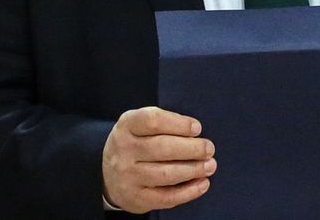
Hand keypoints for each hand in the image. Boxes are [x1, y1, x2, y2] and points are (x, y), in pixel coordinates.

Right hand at [101, 106, 215, 213]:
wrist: (109, 175)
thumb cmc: (137, 143)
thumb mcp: (141, 125)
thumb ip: (165, 124)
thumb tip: (196, 133)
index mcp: (127, 125)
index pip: (153, 120)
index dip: (179, 124)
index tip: (197, 128)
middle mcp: (124, 150)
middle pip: (162, 148)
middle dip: (192, 148)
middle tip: (209, 148)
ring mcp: (127, 176)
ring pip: (165, 173)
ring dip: (193, 170)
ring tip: (210, 165)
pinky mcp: (135, 197)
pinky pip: (165, 197)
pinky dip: (188, 192)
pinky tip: (203, 184)